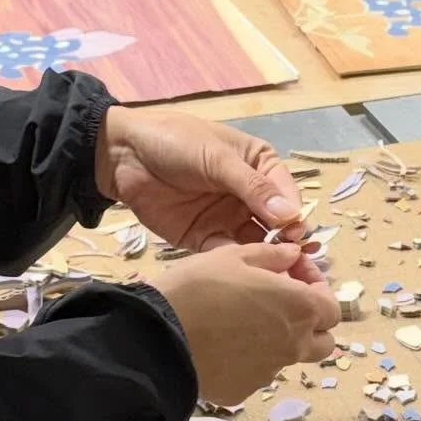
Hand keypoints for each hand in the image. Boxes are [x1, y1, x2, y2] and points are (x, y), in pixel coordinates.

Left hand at [96, 108, 320, 275]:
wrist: (123, 154)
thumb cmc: (177, 142)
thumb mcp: (217, 158)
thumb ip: (252, 187)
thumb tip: (291, 215)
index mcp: (260, 166)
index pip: (286, 194)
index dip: (293, 215)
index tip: (297, 235)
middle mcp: (249, 195)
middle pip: (275, 224)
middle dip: (285, 244)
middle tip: (293, 265)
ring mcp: (227, 218)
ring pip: (255, 243)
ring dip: (265, 260)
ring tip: (274, 278)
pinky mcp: (204, 238)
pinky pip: (225, 254)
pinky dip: (236, 265)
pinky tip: (242, 277)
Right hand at [152, 245, 340, 404]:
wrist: (156, 338)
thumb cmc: (198, 287)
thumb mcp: (234, 256)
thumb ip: (272, 256)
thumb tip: (293, 255)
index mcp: (299, 308)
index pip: (332, 307)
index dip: (316, 289)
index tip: (293, 275)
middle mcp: (292, 345)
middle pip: (322, 342)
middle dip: (309, 323)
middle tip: (280, 303)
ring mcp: (268, 373)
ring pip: (287, 358)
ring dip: (277, 340)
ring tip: (240, 321)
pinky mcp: (242, 391)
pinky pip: (254, 373)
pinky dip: (246, 360)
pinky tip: (218, 344)